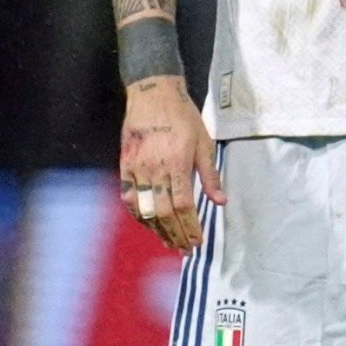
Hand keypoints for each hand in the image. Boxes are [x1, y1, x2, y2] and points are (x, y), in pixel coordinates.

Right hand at [117, 76, 222, 255]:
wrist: (152, 95)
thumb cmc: (183, 118)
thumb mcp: (204, 143)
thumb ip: (210, 175)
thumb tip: (221, 202)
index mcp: (177, 164)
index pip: (183, 206)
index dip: (190, 227)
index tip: (197, 242)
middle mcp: (154, 169)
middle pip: (164, 212)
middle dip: (175, 235)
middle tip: (185, 250)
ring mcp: (136, 168)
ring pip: (145, 208)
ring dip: (157, 229)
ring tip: (169, 242)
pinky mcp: (124, 165)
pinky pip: (129, 197)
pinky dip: (138, 214)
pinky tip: (148, 223)